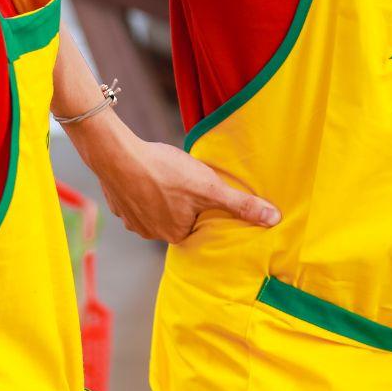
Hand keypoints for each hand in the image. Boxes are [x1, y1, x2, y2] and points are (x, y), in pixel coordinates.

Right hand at [68, 113, 278, 243]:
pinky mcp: (118, 205)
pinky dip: (143, 190)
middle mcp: (152, 234)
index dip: (204, 210)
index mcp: (176, 234)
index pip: (199, 227)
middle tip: (187, 183)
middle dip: (184, 204)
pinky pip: (137, 201)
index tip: (206, 195)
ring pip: (156, 211)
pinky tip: (149, 175)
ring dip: (163, 197)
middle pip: (177, 219)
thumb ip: (241, 204)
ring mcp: (132, 221)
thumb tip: (274, 219)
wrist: (118, 155)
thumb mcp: (210, 187)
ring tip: (169, 178)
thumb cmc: (165, 172)